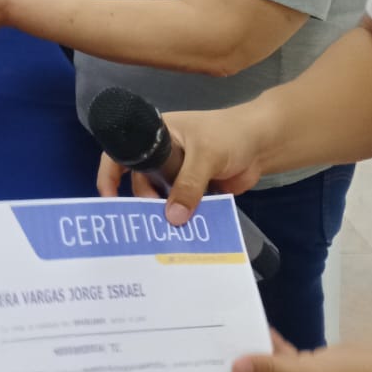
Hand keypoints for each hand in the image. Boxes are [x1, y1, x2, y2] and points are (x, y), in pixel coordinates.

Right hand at [95, 105, 265, 224]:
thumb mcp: (206, 155)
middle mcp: (163, 155)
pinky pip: (182, 208)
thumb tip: (172, 218)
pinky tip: (182, 236)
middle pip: (142, 181)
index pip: (124, 152)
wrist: (263, 144)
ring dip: (164, 214)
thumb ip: (189, 185)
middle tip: (150, 222)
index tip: (108, 199)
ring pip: (162, 198)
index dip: (110, 174)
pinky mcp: (196, 192)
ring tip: (166, 234)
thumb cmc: (229, 135)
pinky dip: (182, 220)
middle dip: (143, 202)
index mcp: (158, 135)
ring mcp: (179, 174)